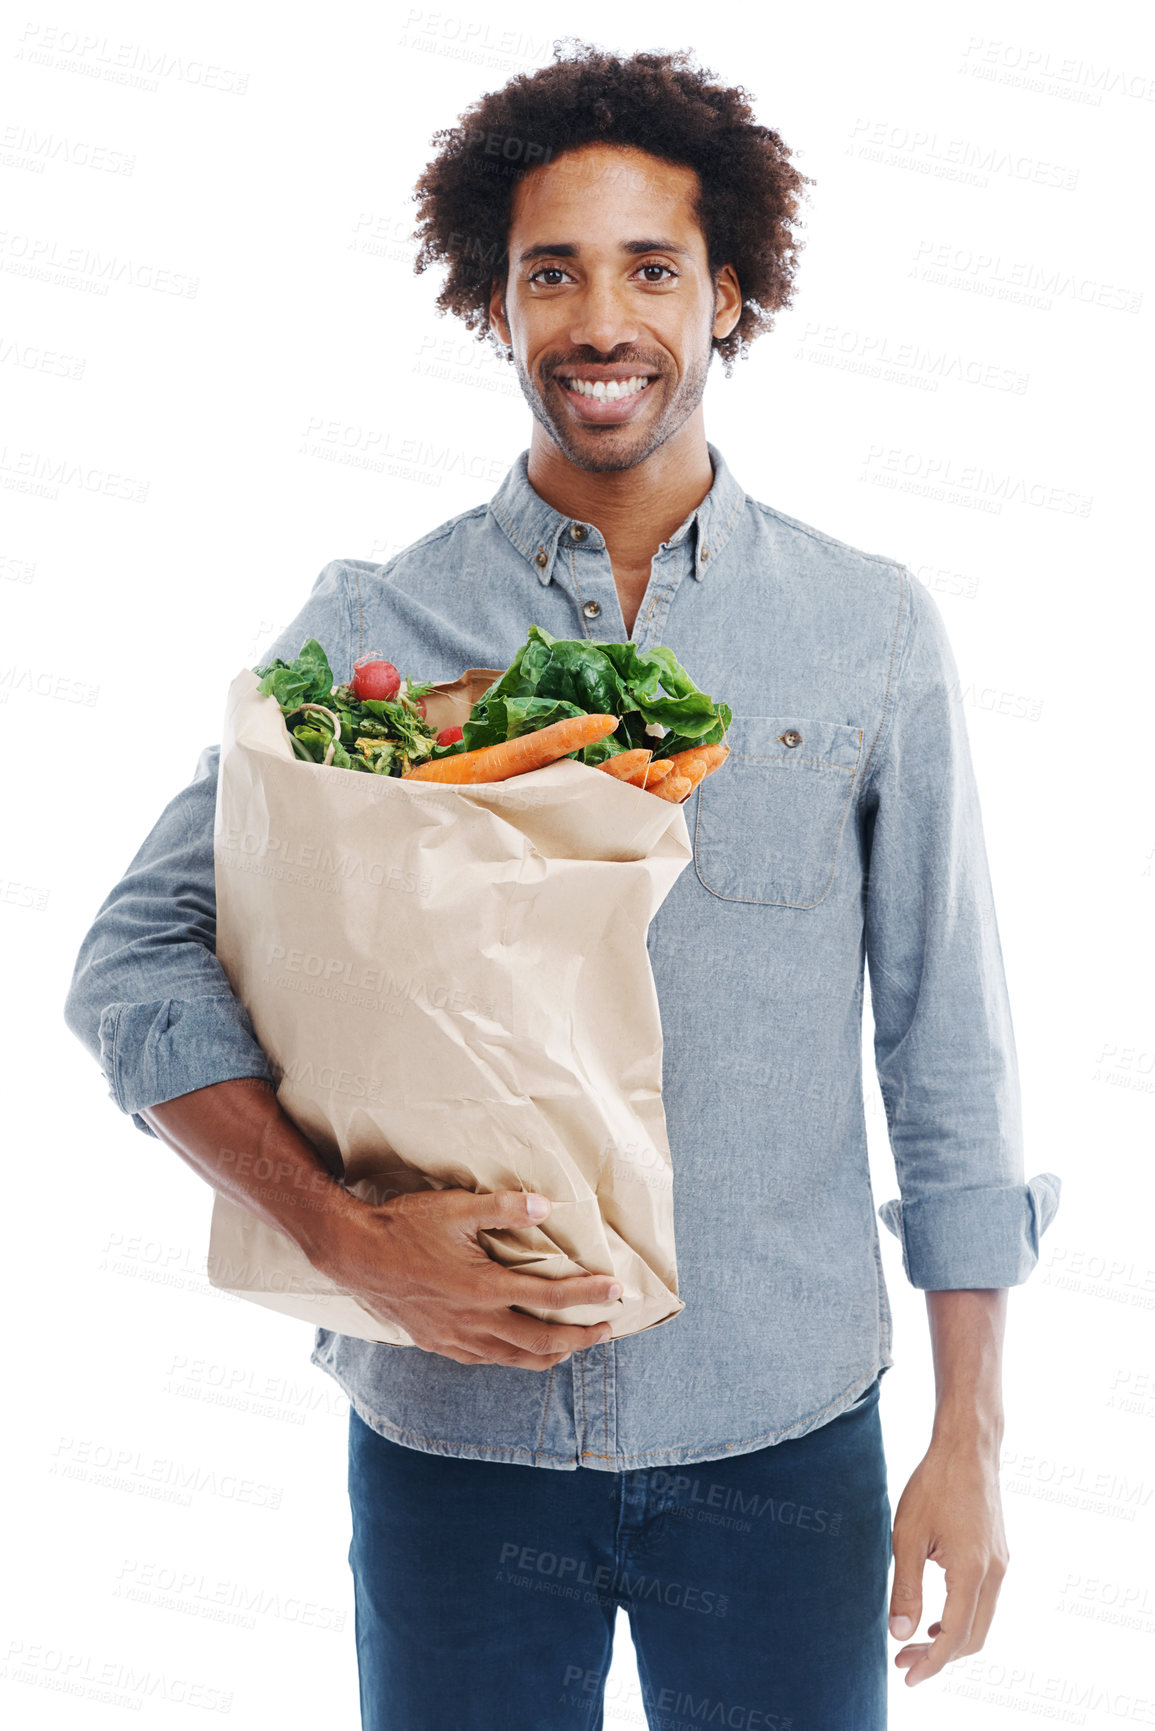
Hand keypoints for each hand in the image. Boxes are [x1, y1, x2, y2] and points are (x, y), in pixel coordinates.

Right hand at [306, 1187, 621, 1368]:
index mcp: (484, 1289)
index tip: (617, 1293)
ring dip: (550, 1355)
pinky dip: (512, 1359)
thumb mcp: (455, 1207)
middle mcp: (474, 1322)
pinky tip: (517, 1351)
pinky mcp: (437, 1343)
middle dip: (580, 1339)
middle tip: (607, 1330)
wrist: (353, 1255)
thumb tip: (546, 1207)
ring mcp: (454, 1338)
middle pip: (541, 1343)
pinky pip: (485, 1360)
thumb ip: (503, 1208)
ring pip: (514, 1360)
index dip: (589, 1297)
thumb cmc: (403, 1226)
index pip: (550, 1299)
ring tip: (573, 1347)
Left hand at [888, 1434, 1008, 1685]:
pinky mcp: (999, 1554)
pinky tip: (937, 1616)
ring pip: (982, 1621)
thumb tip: (900, 1633)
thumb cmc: (934, 1484)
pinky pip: (984, 1601)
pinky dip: (962, 1618)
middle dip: (940, 1658)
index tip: (907, 1676)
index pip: (955, 1636)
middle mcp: (995, 1573)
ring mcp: (1001, 1564)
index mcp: (972, 1572)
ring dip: (951, 1639)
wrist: (968, 1448)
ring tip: (916, 1642)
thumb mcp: (907, 1535)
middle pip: (973, 1637)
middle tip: (904, 1661)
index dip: (931, 1663)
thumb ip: (906, 1588)